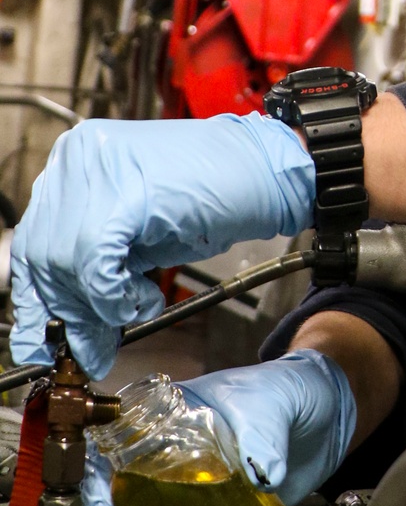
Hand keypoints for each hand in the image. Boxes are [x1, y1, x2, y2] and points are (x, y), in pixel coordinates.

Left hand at [11, 112, 313, 377]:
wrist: (269, 170)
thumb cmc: (215, 194)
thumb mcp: (140, 231)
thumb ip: (99, 263)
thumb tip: (69, 316)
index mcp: (77, 161)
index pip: (35, 240)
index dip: (39, 298)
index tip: (43, 339)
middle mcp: (80, 158)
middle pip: (44, 254)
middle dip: (69, 312)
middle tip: (90, 347)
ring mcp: (99, 169)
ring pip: (64, 262)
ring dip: (95, 309)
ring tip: (129, 317)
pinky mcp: (126, 192)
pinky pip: (94, 264)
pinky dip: (115, 297)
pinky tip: (143, 300)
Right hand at [83, 352, 356, 505]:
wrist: (332, 412)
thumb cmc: (292, 390)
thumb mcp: (275, 400)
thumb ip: (266, 431)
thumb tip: (264, 473)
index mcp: (172, 420)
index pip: (117, 454)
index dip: (104, 489)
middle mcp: (174, 458)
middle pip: (128, 502)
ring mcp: (197, 491)